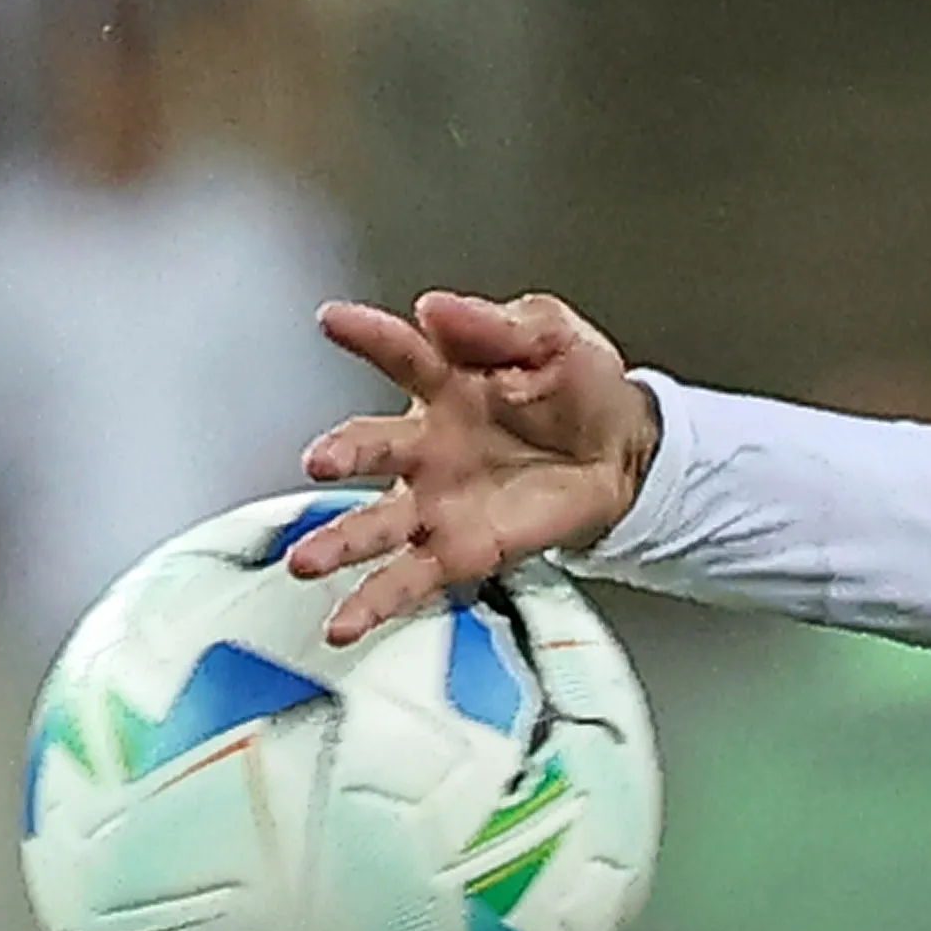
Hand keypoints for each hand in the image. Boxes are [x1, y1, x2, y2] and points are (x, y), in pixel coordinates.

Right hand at [294, 289, 657, 641]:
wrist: (625, 453)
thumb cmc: (580, 389)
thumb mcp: (552, 337)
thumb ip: (495, 326)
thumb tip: (436, 307)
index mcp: (446, 382)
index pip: (402, 353)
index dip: (368, 336)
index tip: (333, 321)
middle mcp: (427, 443)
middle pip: (374, 445)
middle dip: (344, 453)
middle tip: (320, 460)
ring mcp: (437, 500)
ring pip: (376, 522)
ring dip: (338, 543)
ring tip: (306, 560)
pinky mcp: (459, 549)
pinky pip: (409, 578)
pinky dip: (374, 603)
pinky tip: (342, 622)